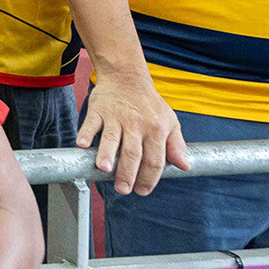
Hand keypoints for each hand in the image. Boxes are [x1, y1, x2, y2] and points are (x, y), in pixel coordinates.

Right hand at [77, 68, 189, 194]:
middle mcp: (137, 124)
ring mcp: (116, 117)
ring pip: (112, 139)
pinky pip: (91, 123)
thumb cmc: (149, 104)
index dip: (150, 178)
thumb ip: (177, 145)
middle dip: (128, 174)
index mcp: (156, 130)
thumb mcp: (170, 121)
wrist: (127, 77)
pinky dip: (85, 133)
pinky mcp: (98, 110)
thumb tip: (185, 166)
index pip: (155, 160)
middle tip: (123, 189)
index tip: (142, 191)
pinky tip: (82, 145)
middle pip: (133, 153)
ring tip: (104, 170)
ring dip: (107, 154)